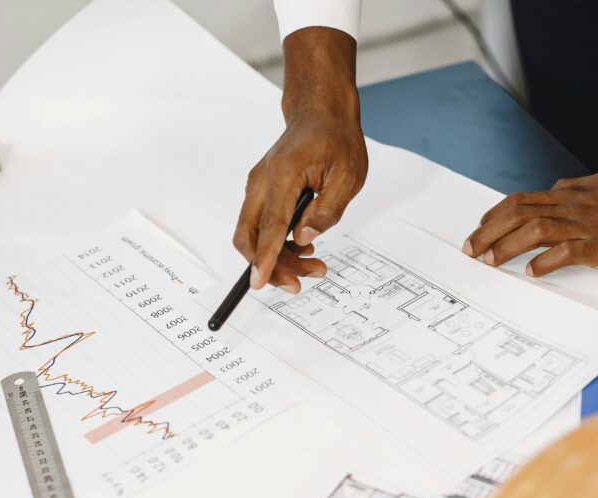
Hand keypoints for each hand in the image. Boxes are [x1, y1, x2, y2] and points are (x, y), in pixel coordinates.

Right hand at [234, 113, 366, 292]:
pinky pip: (261, 227)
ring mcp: (258, 187)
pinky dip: (277, 245)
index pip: (270, 225)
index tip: (258, 282)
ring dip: (278, 258)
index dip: (265, 258)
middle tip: (301, 283)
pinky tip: (303, 247)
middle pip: (250, 236)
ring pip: (254, 235)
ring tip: (314, 266)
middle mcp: (261, 181)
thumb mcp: (348, 176)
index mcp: (283, 175)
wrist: (320, 113)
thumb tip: (304, 237)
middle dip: (270, 266)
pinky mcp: (262, 193)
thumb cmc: (335, 139)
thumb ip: (328, 209)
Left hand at [462, 135, 597, 276]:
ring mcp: (585, 225)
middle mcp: (571, 207)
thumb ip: (573, 190)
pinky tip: (532, 272)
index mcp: (569, 195)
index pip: (521, 201)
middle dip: (489, 232)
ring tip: (489, 260)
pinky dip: (546, 261)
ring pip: (536, 229)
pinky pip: (568, 251)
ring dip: (508, 246)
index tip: (478, 230)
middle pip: (519, 213)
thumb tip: (551, 191)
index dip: (494, 215)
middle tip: (470, 249)